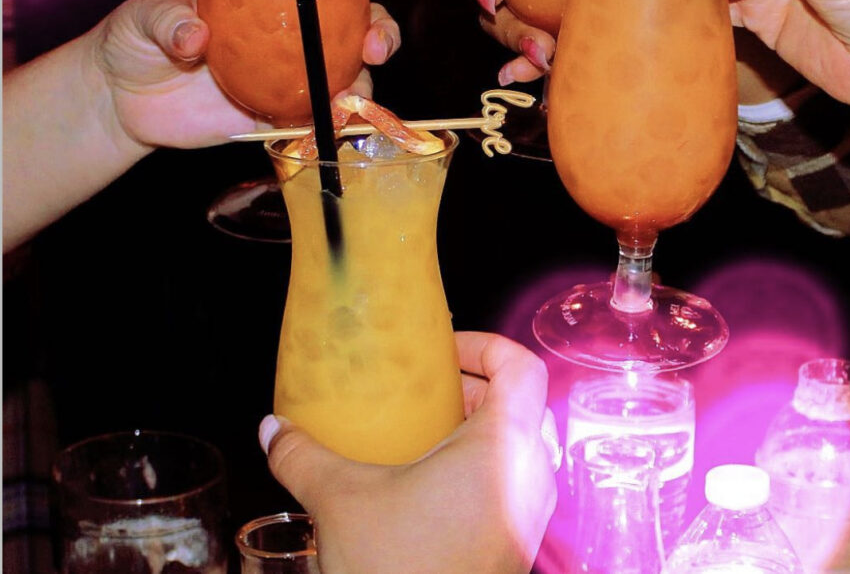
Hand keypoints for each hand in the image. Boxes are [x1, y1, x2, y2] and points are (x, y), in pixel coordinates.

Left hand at [2, 0, 398, 249]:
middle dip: (381, 30)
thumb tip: (196, 37)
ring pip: (350, 74)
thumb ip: (170, 21)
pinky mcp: (279, 116)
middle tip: (374, 43)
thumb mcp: (147, 15)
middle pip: (359, 24)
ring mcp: (291, 74)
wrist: (121, 99)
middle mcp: (293, 31)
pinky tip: (334, 122)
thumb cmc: (136, 38)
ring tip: (353, 95)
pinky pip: (318, 118)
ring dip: (365, 83)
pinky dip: (334, 121)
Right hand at [262, 332, 558, 573]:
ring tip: (422, 434)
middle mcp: (531, 473)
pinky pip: (509, 481)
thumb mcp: (342, 502)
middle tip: (425, 389)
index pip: (520, 365)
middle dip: (470, 386)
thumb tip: (273, 429)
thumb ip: (303, 456)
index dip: (484, 344)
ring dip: (473, 428)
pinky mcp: (517, 542)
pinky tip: (426, 484)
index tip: (442, 351)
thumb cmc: (402, 570)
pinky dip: (477, 466)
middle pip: (518, 401)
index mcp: (504, 445)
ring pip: (515, 444)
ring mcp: (530, 512)